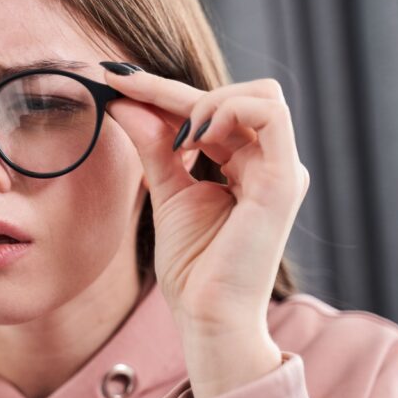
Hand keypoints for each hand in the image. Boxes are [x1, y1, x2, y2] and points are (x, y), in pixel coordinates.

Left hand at [103, 63, 308, 397]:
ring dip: (205, 99)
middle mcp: (270, 162)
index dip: (161, 90)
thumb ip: (153, 146)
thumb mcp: (166, 192)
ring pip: (257, 94)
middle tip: (120, 86)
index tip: (113, 79)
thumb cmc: (194, 269)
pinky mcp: (284, 182)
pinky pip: (270, 115)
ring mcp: (282, 170)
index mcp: (247, 164)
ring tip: (171, 134)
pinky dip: (227, 111)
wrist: (208, 318)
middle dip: (171, 87)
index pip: (211, 108)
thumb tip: (123, 103)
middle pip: (231, 95)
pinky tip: (191, 136)